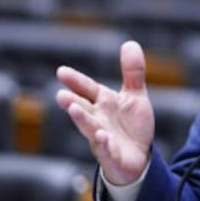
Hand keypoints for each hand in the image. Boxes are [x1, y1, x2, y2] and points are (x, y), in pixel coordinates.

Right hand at [56, 40, 154, 184]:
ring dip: (82, 120)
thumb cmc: (132, 126)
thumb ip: (132, 72)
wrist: (139, 158)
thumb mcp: (135, 96)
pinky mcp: (112, 156)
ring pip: (90, 129)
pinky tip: (101, 136)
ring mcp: (103, 138)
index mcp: (104, 103)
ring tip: (74, 110)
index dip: (76, 81)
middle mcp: (99, 119)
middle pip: (84, 109)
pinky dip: (103, 143)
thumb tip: (129, 43)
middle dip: (73, 102)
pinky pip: (106, 150)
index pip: (88, 89)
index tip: (61, 71)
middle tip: (60, 95)